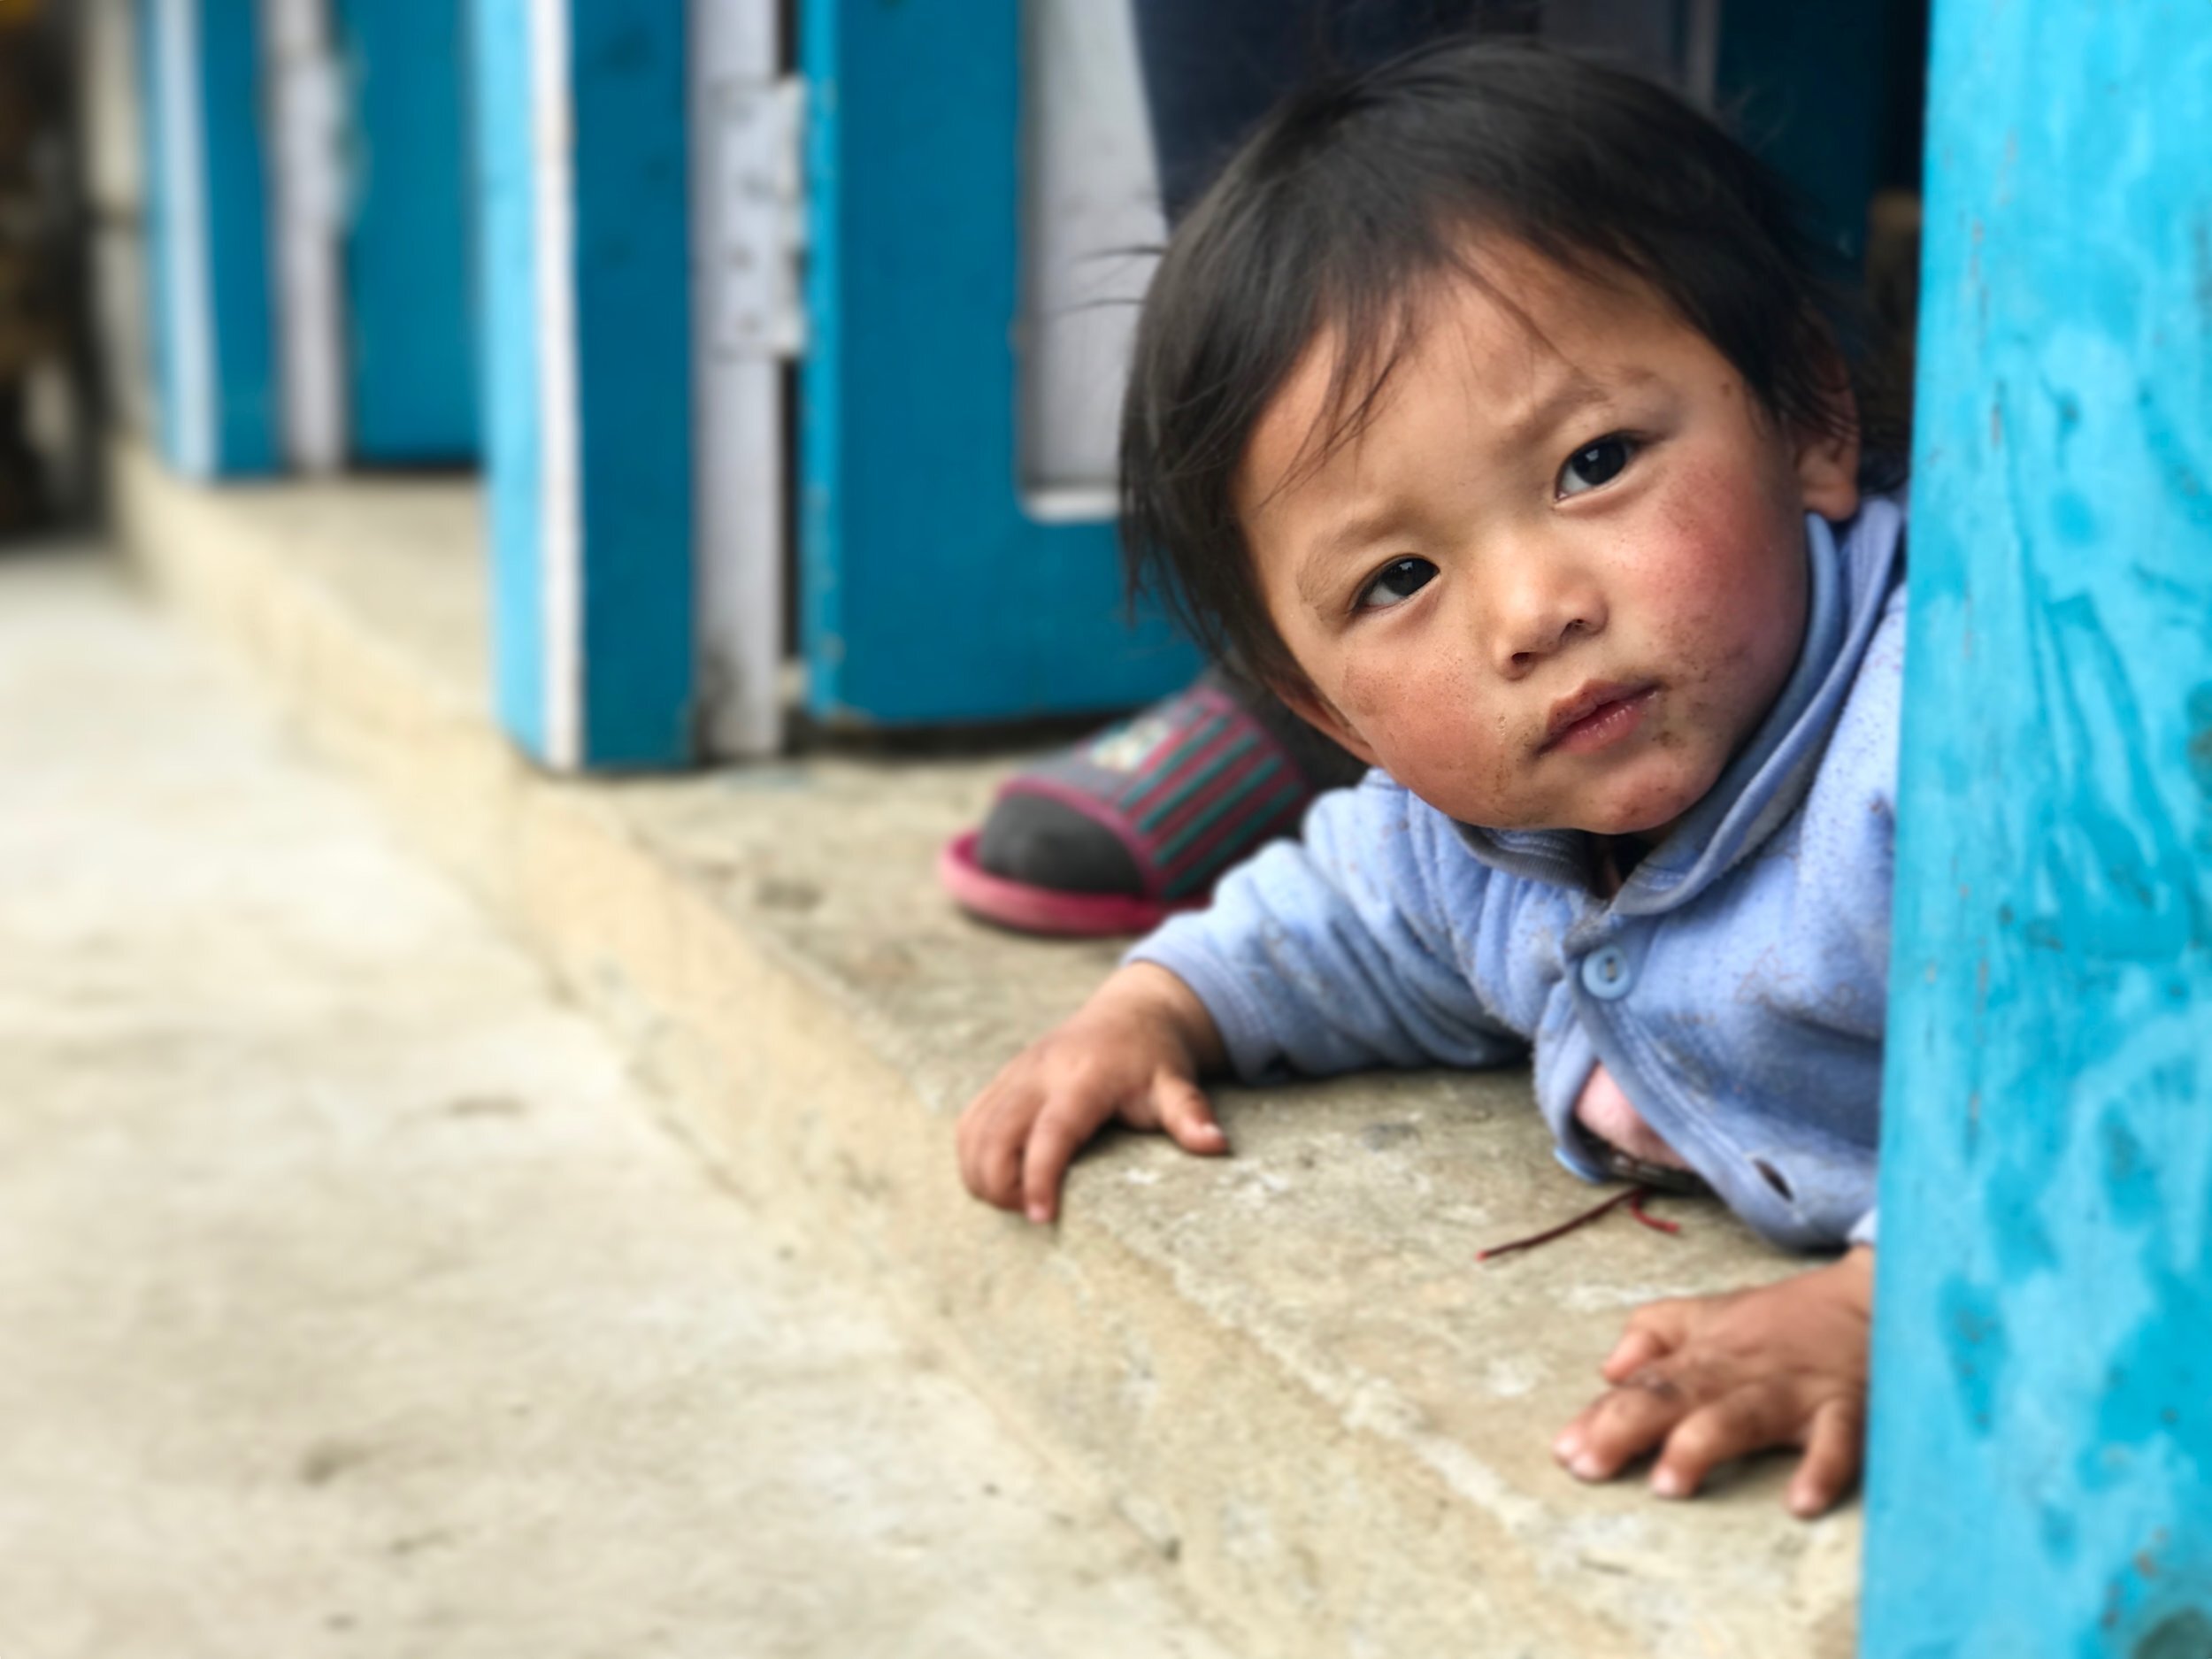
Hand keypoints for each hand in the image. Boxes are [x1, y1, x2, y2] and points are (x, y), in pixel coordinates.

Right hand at [957, 963, 1228, 1224]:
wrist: (1130, 1011)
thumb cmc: (1154, 1057)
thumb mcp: (1176, 1082)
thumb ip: (1190, 1114)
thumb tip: (1216, 1146)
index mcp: (1082, 1078)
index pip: (1051, 1133)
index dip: (1039, 1177)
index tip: (1041, 1218)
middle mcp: (1038, 1074)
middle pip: (994, 1137)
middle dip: (1001, 1188)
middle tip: (1033, 1214)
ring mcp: (1014, 1075)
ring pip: (973, 1133)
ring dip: (982, 1177)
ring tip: (1016, 1202)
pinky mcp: (1002, 1081)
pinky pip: (969, 1123)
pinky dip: (973, 1158)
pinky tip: (997, 1179)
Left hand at [1551, 1247, 1872, 1517]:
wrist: (1875, 1296)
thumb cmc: (1785, 1319)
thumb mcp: (1710, 1313)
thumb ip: (1653, 1334)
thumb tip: (1608, 1371)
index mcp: (1706, 1355)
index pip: (1643, 1386)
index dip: (1602, 1417)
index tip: (1565, 1451)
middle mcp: (1741, 1372)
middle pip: (1676, 1396)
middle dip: (1628, 1428)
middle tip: (1590, 1466)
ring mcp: (1794, 1390)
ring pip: (1741, 1415)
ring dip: (1703, 1445)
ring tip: (1668, 1483)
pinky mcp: (1848, 1407)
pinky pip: (1837, 1440)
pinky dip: (1821, 1469)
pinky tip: (1800, 1503)